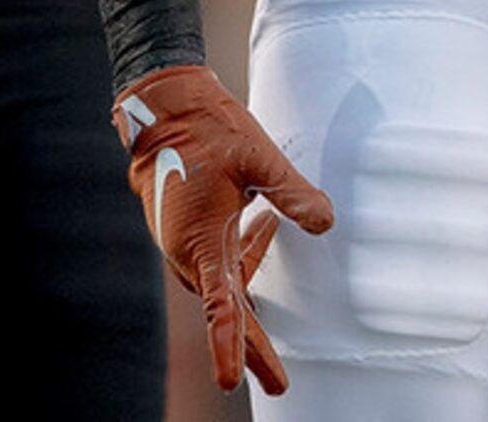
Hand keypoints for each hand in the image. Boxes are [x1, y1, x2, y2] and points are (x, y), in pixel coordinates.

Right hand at [114, 64, 333, 394]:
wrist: (162, 107)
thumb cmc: (206, 128)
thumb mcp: (258, 158)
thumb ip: (292, 194)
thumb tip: (325, 222)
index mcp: (200, 241)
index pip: (218, 306)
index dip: (228, 345)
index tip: (228, 381)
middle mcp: (186, 250)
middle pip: (223, 308)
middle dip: (249, 346)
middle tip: (277, 381)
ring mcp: (182, 241)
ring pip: (219, 284)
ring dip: (243, 307)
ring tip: (267, 335)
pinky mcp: (184, 228)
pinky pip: (215, 259)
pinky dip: (240, 259)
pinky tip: (264, 230)